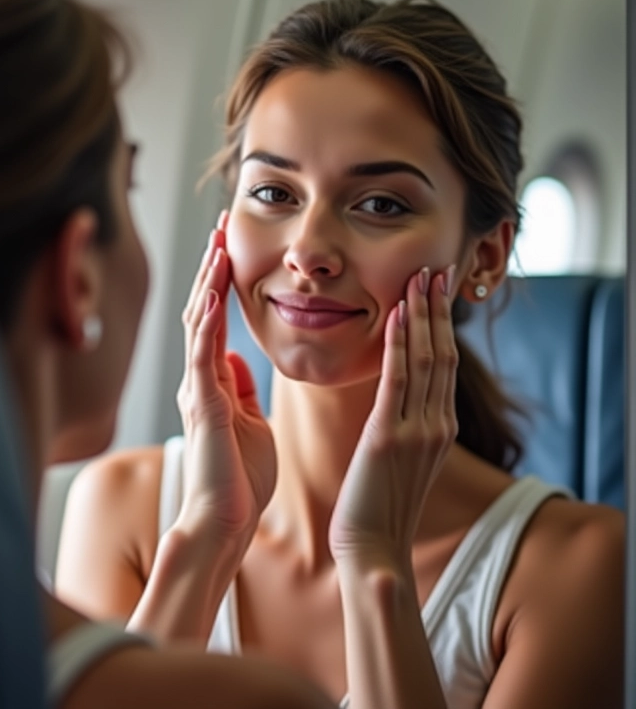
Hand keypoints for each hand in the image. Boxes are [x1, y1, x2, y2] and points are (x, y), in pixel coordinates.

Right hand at [175, 212, 276, 549]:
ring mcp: (198, 391)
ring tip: (217, 246)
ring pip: (197, 325)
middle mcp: (201, 380)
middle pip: (201, 311)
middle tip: (222, 228)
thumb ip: (240, 388)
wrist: (224, 523)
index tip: (232, 247)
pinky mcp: (202, 406)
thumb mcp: (249, 422)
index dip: (222, 282)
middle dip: (212, 268)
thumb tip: (238, 358)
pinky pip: (202, 357)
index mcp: (215, 383)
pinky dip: (206, 324)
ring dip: (207, 283)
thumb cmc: (238, 480)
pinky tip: (212, 294)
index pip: (215, 320)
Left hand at [328, 265, 457, 568]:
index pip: (444, 365)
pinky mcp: (389, 436)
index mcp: (438, 428)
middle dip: (438, 309)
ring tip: (420, 276)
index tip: (436, 291)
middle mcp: (435, 424)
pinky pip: (396, 379)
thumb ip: (405, 425)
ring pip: (425, 358)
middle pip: (441, 353)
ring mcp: (417, 429)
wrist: (374, 548)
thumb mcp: (402, 460)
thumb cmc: (380, 505)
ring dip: (422, 314)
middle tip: (435, 269)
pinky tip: (397, 313)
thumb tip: (397, 398)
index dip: (442, 325)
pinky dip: (400, 343)